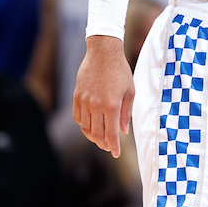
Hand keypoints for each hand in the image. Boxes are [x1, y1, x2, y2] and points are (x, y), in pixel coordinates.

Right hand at [73, 34, 134, 157]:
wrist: (103, 53)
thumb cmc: (120, 71)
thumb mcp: (130, 91)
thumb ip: (126, 112)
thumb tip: (123, 131)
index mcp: (112, 105)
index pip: (110, 134)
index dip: (113, 146)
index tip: (115, 153)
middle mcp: (96, 106)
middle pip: (96, 134)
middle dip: (103, 144)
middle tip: (109, 147)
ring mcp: (84, 101)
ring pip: (85, 128)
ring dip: (93, 137)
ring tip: (100, 139)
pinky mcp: (76, 96)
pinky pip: (78, 117)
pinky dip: (84, 125)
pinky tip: (90, 125)